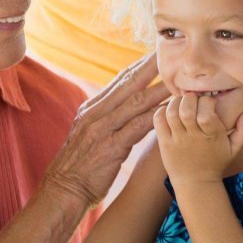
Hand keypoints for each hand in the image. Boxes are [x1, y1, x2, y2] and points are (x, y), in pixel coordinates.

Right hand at [44, 53, 169, 207]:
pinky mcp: (111, 147)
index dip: (140, 65)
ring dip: (160, 88)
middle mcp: (97, 113)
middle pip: (129, 83)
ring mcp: (103, 129)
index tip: (157, 52)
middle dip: (151, 65)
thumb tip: (123, 109)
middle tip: (170, 52)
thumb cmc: (80, 167)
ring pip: (136, 101)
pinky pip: (137, 127)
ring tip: (179, 78)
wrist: (63, 190)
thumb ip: (105, 119)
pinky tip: (170, 110)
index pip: (120, 80)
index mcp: (92, 108)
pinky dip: (155, 116)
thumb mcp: (89, 135)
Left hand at [154, 93, 242, 184]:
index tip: (208, 102)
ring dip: (175, 102)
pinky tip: (169, 111)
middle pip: (187, 110)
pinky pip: (158, 120)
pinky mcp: (164, 142)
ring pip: (171, 113)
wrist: (195, 183)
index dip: (206, 101)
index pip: (206, 113)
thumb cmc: (216, 162)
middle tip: (193, 99)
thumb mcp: (234, 149)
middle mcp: (193, 137)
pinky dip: (162, 110)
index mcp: (212, 136)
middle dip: (190, 98)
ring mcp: (177, 140)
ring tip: (181, 103)